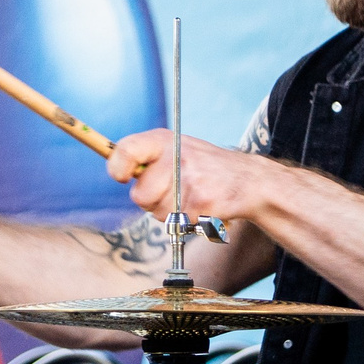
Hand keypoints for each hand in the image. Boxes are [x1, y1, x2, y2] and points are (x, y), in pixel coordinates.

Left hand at [110, 132, 272, 225]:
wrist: (247, 180)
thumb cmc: (204, 167)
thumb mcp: (175, 148)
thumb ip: (147, 158)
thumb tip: (115, 169)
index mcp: (163, 140)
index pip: (126, 150)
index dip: (117, 168)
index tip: (122, 177)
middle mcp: (175, 156)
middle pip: (140, 195)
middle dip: (151, 201)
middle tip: (172, 191)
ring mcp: (189, 179)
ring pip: (158, 214)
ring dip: (170, 213)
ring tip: (189, 197)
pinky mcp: (201, 202)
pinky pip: (178, 223)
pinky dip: (187, 221)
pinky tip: (201, 206)